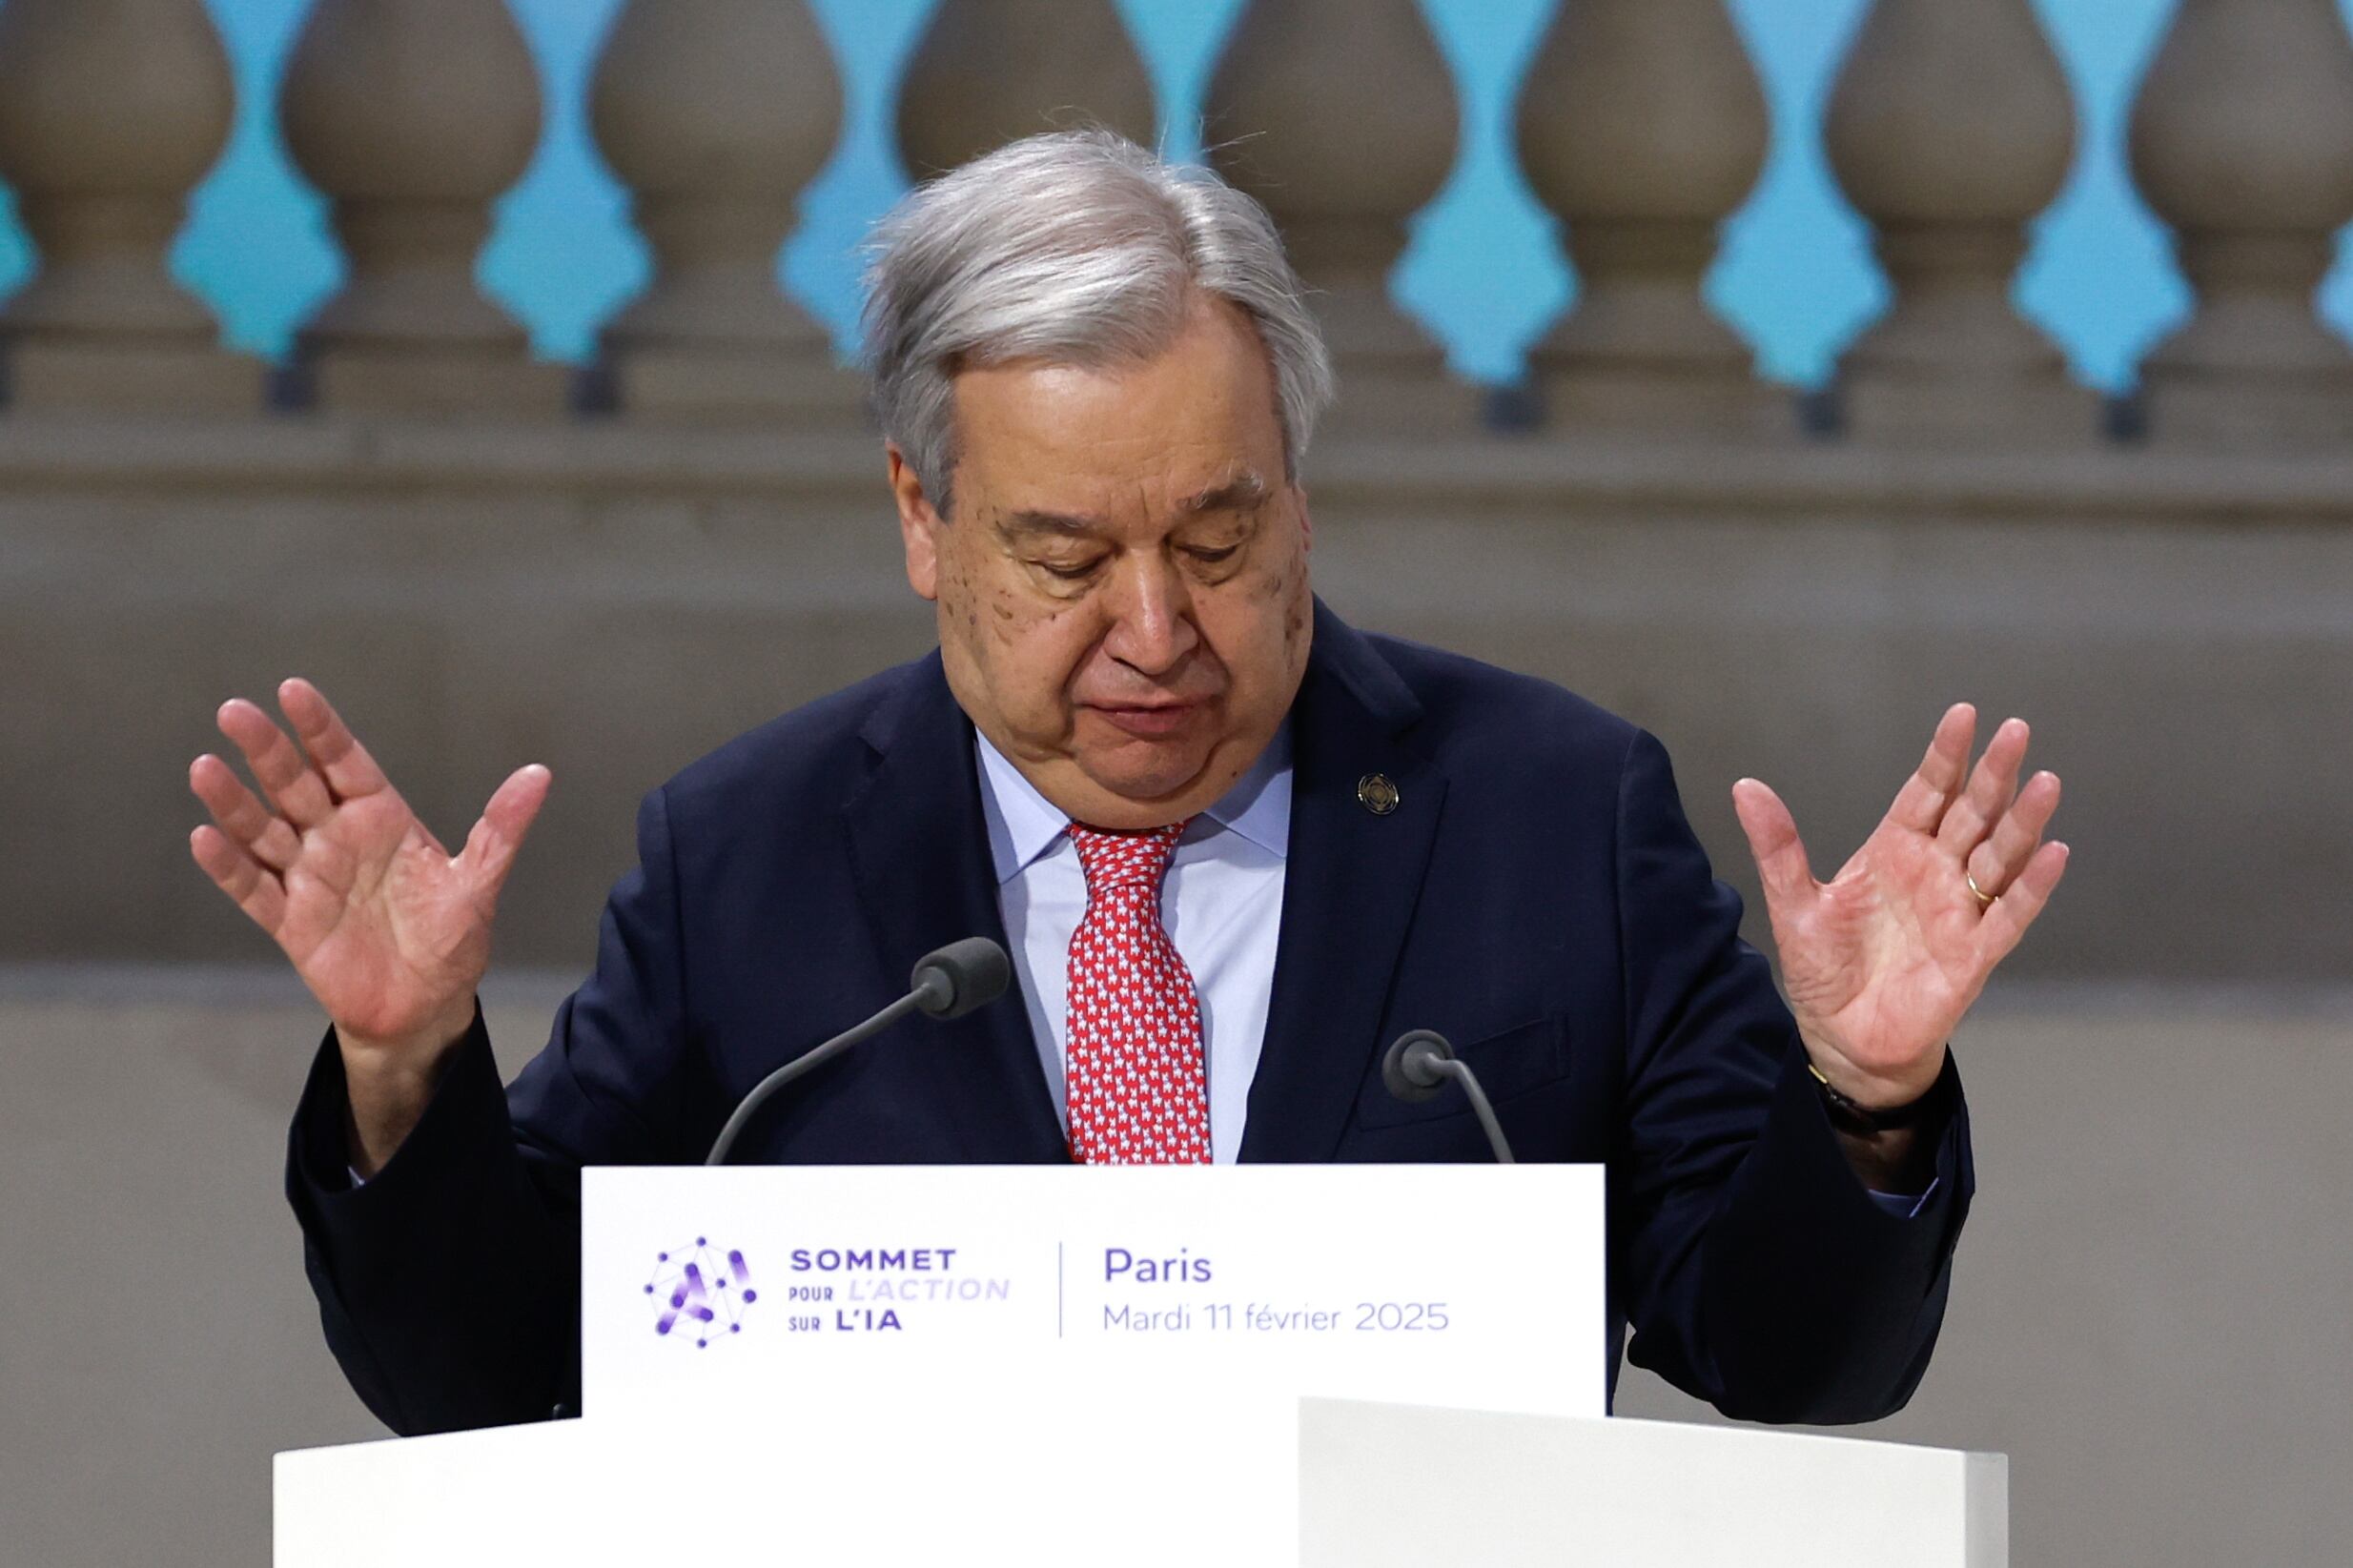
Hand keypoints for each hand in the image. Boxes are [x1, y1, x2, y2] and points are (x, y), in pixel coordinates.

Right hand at [188, 679, 548, 1167]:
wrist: (426, 1006)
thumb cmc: (452, 939)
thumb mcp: (479, 882)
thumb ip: (500, 829)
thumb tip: (540, 774)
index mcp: (381, 818)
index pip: (345, 761)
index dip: (321, 728)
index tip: (293, 690)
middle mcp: (338, 838)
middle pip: (295, 785)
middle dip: (267, 750)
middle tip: (236, 712)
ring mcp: (309, 877)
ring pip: (263, 830)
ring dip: (234, 802)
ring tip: (205, 767)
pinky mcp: (289, 921)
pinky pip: (253, 888)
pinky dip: (229, 866)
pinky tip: (205, 839)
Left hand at [1731, 704, 2067, 1110]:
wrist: (1842, 1036)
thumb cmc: (1824, 969)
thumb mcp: (1794, 904)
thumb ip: (1778, 846)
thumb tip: (1745, 786)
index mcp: (1894, 850)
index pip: (1926, 793)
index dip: (1945, 756)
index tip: (1965, 714)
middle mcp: (1934, 872)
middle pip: (1971, 814)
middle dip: (1993, 775)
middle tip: (2016, 731)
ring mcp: (1959, 911)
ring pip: (1998, 857)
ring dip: (2022, 822)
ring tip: (2045, 781)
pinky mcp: (1974, 954)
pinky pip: (2009, 915)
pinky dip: (2032, 886)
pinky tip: (2053, 853)